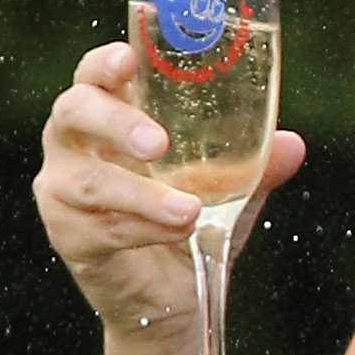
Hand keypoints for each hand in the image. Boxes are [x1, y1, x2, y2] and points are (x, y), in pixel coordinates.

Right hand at [33, 39, 306, 345]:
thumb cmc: (190, 219)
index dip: (104, 64)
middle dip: (116, 123)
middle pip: (73, 113)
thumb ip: (256, 165)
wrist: (171, 295)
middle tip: (158, 143)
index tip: (129, 59)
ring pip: (90, 181)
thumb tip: (292, 144)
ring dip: (143, 195)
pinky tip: (179, 232)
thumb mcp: (231, 189)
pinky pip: (100, 228)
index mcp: (108, 114)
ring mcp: (62, 191)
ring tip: (190, 209)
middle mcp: (73, 145)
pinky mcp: (68, 236)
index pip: (93, 75)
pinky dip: (144, 229)